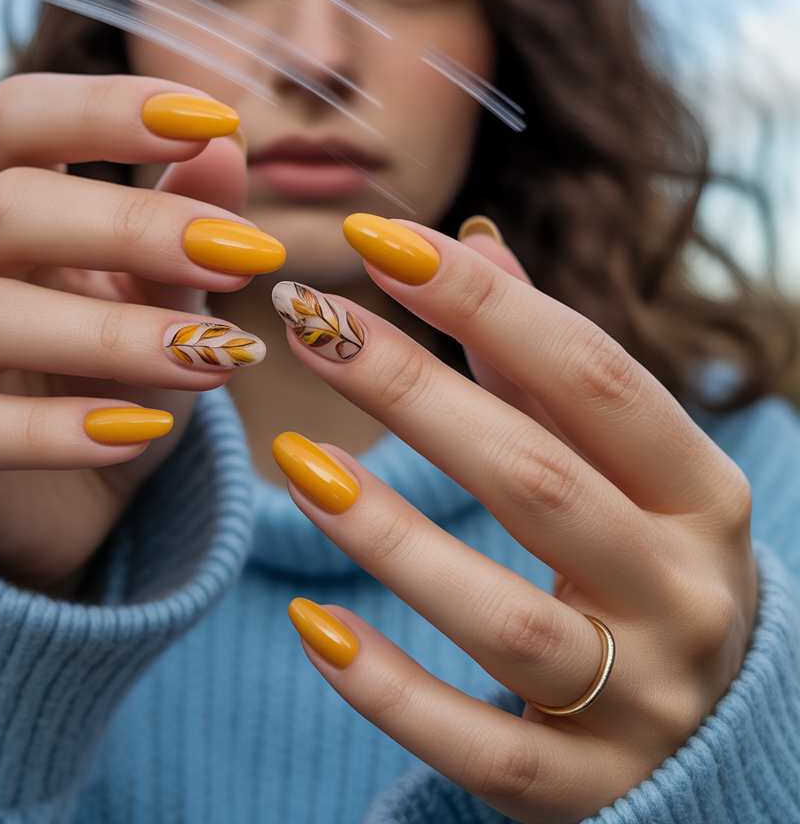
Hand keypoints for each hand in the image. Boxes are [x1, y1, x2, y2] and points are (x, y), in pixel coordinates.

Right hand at [0, 74, 280, 595]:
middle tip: (242, 257)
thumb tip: (228, 140)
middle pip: (3, 208)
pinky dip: (55, 432)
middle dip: (132, 226)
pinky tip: (139, 433)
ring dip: (113, 334)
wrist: (65, 494)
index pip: (16, 118)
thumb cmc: (113, 373)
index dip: (105, 107)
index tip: (214, 120)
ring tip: (214, 359)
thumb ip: (186, 216)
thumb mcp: (163, 291)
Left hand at [272, 215, 756, 822]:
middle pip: (537, 479)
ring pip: (505, 617)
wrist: (717, 725)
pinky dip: (391, 689)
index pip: (593, 376)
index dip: (484, 303)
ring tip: (293, 461)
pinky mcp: (587, 790)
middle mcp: (686, 595)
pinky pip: (480, 747)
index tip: (381, 241)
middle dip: (414, 392)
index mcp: (699, 495)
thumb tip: (476, 246)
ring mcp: (641, 701)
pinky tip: (313, 626)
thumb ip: (545, 360)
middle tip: (308, 325)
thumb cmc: (643, 554)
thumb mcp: (622, 461)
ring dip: (388, 535)